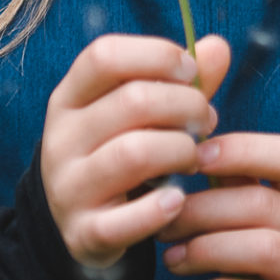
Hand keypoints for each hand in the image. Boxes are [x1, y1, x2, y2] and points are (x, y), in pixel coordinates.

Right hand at [39, 34, 231, 269]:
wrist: (79, 226)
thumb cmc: (118, 154)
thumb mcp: (138, 115)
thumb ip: (178, 82)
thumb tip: (218, 47)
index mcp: (69, 99)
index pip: (104, 56)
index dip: (156, 54)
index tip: (190, 70)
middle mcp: (61, 139)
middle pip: (132, 101)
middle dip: (186, 106)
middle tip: (207, 120)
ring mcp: (68, 187)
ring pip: (135, 153)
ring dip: (181, 151)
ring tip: (195, 157)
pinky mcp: (84, 232)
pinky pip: (130, 218)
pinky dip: (163, 207)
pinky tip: (179, 199)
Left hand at [157, 132, 279, 279]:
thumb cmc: (275, 271)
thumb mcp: (263, 224)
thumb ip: (237, 189)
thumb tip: (188, 147)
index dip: (242, 150)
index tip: (192, 156)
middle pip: (266, 204)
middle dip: (204, 210)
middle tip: (164, 224)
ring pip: (269, 250)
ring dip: (210, 251)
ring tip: (173, 259)